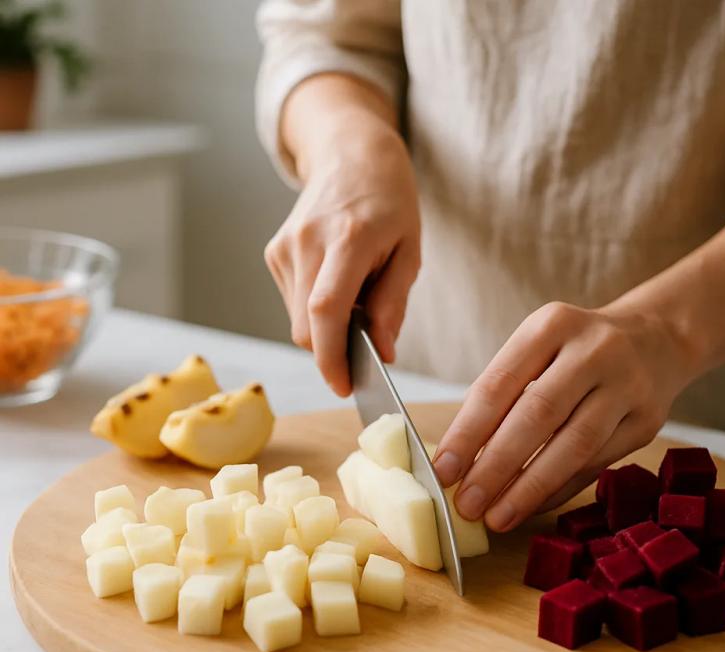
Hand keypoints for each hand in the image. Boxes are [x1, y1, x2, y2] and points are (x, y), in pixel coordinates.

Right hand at [265, 113, 420, 396]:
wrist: (350, 154)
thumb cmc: (389, 202)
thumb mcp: (410, 251)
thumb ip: (393, 304)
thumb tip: (382, 352)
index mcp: (348, 239)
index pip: (326, 310)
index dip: (331, 357)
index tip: (345, 386)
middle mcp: (307, 242)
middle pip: (307, 327)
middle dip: (333, 352)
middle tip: (364, 345)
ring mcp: (284, 247)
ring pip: (298, 320)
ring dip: (326, 328)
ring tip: (355, 295)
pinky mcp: (274, 252)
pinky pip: (293, 303)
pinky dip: (315, 310)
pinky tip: (336, 283)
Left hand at [433, 302, 694, 529]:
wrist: (656, 339)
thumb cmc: (574, 351)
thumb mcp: (537, 348)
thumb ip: (501, 395)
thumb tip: (459, 460)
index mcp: (551, 326)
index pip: (499, 385)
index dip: (467, 433)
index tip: (443, 471)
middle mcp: (594, 350)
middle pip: (537, 415)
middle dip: (496, 466)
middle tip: (466, 504)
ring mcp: (627, 385)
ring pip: (573, 446)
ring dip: (529, 488)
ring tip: (497, 517)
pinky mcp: (647, 421)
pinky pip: (596, 464)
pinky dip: (558, 489)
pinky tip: (530, 507)